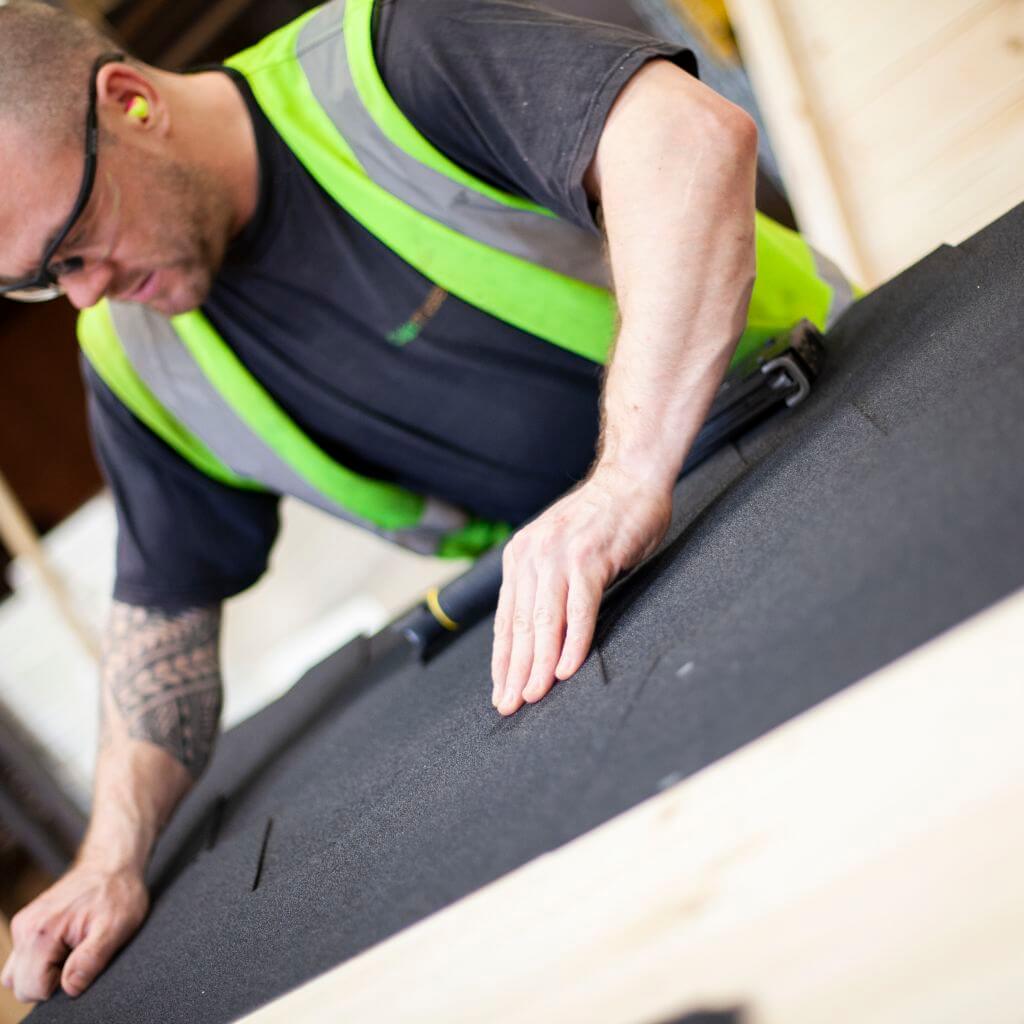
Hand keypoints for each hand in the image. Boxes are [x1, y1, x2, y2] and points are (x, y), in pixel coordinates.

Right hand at [1, 862, 147, 1002]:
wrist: (112, 863)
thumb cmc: (117, 893)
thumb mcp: (116, 927)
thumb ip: (90, 960)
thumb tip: (70, 987)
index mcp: (40, 933)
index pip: (33, 989)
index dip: (60, 986)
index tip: (81, 961)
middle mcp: (24, 928)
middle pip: (21, 985)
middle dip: (50, 979)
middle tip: (78, 952)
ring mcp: (23, 924)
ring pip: (19, 973)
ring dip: (44, 970)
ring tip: (73, 947)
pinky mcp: (28, 923)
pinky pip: (24, 958)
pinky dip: (42, 958)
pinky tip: (67, 941)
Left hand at [491, 464, 670, 715]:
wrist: (631, 479)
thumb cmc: (603, 520)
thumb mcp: (560, 550)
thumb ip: (546, 584)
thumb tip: (537, 634)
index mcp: (520, 556)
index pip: (506, 618)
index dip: (503, 659)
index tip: (500, 689)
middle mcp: (533, 555)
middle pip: (520, 625)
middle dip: (514, 670)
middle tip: (511, 704)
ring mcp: (560, 556)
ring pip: (544, 621)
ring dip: (538, 664)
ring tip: (534, 695)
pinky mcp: (590, 558)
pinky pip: (579, 610)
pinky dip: (573, 641)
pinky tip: (567, 668)